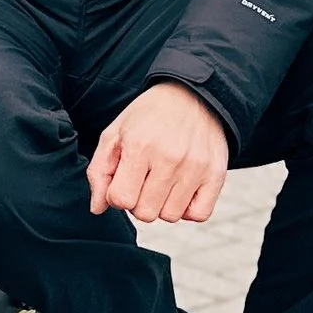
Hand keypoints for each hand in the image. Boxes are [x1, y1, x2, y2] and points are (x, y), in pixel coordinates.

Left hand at [88, 84, 229, 225]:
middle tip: (143, 181)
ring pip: (170, 216)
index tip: (124, 180)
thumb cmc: (148, 116)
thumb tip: (97, 208)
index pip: (121, 199)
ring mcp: (195, 168)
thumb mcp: (114, 133)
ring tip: (162, 182)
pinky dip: (188, 209)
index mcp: (139, 146)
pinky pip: (199, 215)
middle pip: (145, 213)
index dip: (117, 195)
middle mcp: (169, 158)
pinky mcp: (215, 174)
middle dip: (138, 201)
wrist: (191, 95)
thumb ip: (99, 171)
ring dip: (162, 205)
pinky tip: (181, 190)